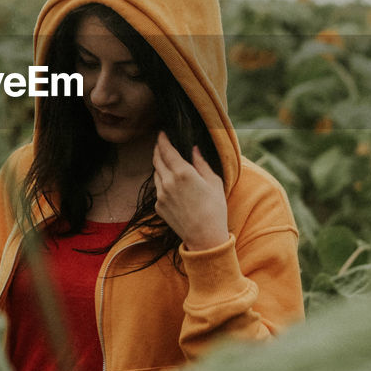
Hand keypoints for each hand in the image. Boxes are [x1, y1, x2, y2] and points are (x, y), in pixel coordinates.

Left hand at [152, 131, 228, 250]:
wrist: (205, 237)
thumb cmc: (215, 209)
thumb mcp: (214, 181)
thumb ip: (201, 162)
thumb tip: (194, 149)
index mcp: (183, 172)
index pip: (166, 150)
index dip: (162, 139)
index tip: (161, 133)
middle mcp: (168, 182)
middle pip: (157, 159)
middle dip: (158, 149)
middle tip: (161, 143)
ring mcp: (161, 195)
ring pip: (155, 173)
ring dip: (159, 165)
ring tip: (166, 161)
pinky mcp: (158, 206)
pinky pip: (157, 188)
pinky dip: (161, 181)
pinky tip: (170, 182)